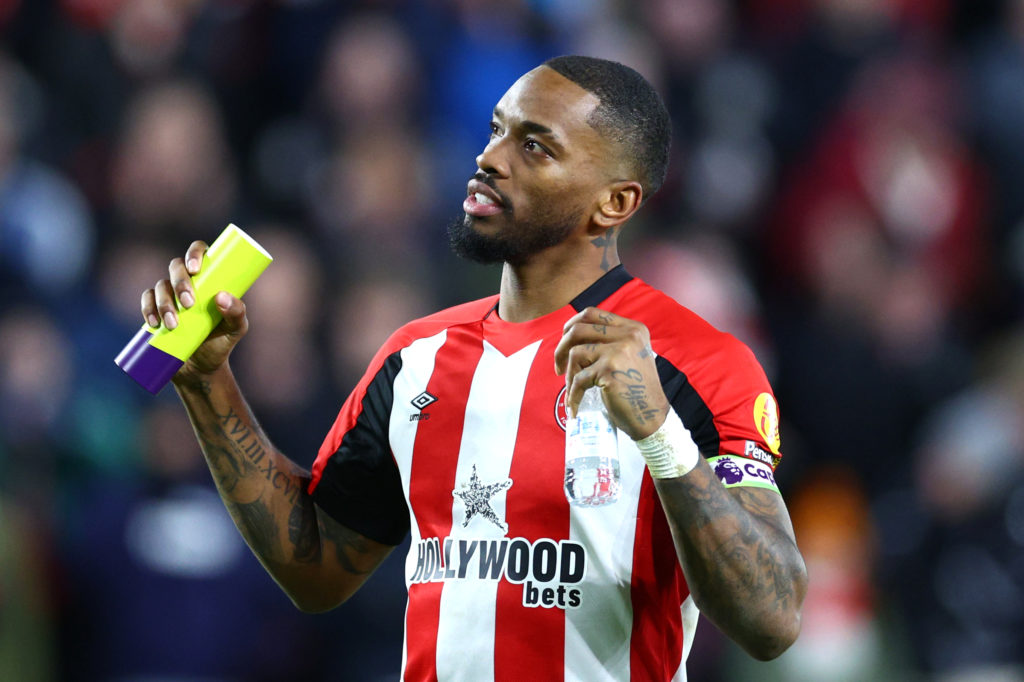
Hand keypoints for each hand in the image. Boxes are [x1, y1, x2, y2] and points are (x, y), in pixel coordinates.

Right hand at [140, 240, 248, 380]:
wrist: (202, 368)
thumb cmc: (222, 341)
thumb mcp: (236, 329)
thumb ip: (237, 313)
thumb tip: (221, 296)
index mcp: (209, 277)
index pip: (200, 252)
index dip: (195, 253)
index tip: (195, 268)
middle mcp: (187, 282)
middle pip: (175, 266)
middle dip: (179, 283)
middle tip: (188, 304)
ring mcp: (169, 295)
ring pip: (160, 285)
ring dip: (164, 302)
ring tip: (174, 325)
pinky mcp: (155, 310)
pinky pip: (146, 301)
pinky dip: (147, 309)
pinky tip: (154, 322)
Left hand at [554, 307, 669, 440]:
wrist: (652, 417)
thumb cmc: (635, 390)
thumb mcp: (630, 355)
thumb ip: (609, 342)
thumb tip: (570, 336)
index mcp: (632, 328)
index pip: (592, 314)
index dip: (571, 325)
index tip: (564, 342)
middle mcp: (628, 335)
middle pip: (578, 330)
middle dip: (561, 349)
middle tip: (559, 368)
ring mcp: (619, 351)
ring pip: (575, 353)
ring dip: (568, 375)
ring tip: (572, 390)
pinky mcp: (609, 370)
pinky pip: (578, 379)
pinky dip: (573, 395)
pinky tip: (574, 407)